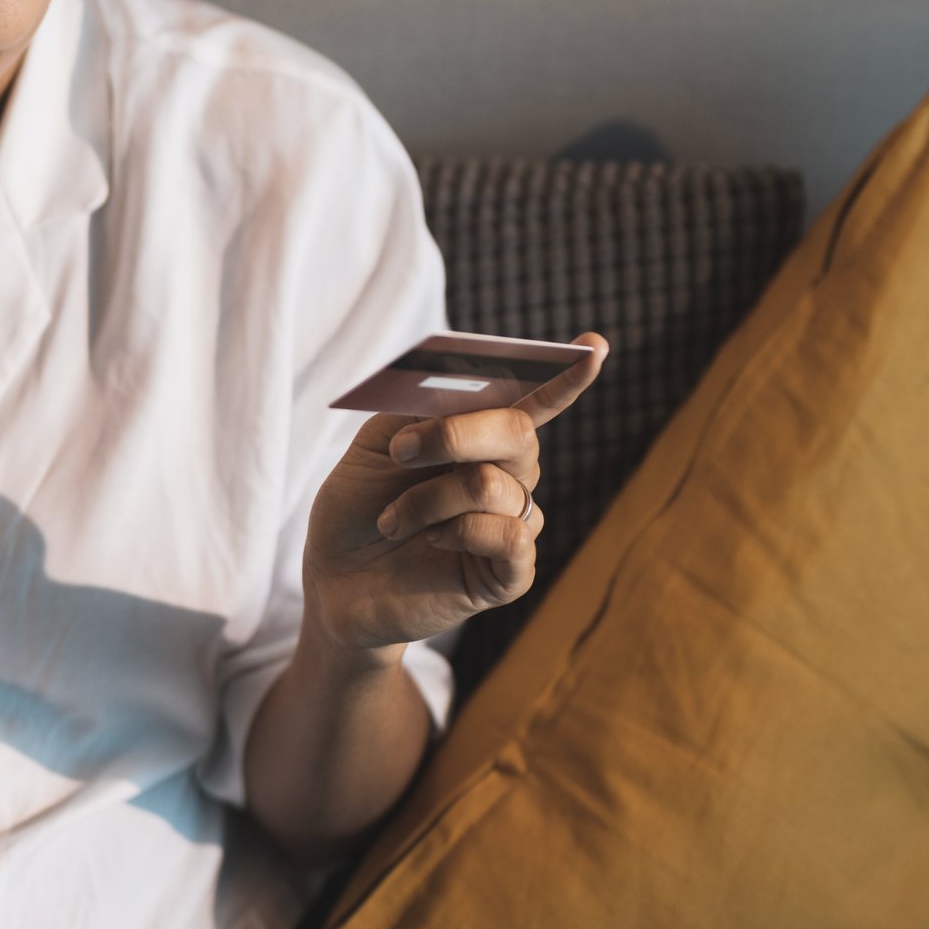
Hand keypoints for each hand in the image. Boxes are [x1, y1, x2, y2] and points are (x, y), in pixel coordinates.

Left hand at [302, 333, 607, 658]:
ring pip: (496, 486)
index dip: (566, 376)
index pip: (534, 402)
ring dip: (429, 498)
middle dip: (454, 435)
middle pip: (518, 433)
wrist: (335, 581)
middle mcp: (508, 478)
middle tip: (400, 452)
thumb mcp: (377, 445)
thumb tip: (459, 387)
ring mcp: (512, 525)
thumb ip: (419, 409)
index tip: (593, 347)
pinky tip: (432, 542)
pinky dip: (460, 532)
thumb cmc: (357, 511)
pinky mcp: (509, 574)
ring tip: (392, 520)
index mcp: (481, 441)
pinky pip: (511, 536)